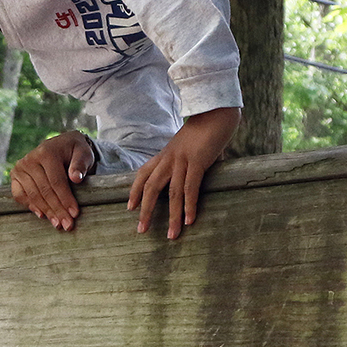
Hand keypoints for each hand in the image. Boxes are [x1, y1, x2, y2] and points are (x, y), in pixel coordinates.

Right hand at [8, 131, 94, 231]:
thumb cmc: (75, 151)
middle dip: (57, 209)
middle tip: (67, 224)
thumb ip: (81, 164)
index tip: (74, 213)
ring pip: (33, 195)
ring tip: (57, 223)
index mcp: (47, 152)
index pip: (56, 181)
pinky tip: (42, 215)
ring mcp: (20, 167)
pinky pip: (19, 195)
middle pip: (44, 190)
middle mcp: (30, 159)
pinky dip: (30, 206)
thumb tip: (76, 178)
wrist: (62, 145)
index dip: (65, 199)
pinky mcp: (15, 175)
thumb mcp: (84, 153)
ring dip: (46, 211)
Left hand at [127, 106, 238, 239]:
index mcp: (165, 154)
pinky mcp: (197, 161)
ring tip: (172, 235)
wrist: (215, 111)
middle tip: (141, 230)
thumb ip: (192, 161)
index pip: (143, 174)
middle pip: (151, 187)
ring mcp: (182, 160)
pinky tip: (190, 221)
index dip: (134, 191)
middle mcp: (169, 158)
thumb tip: (204, 171)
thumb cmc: (206, 129)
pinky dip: (189, 206)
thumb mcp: (191, 147)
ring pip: (171, 193)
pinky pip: (190, 187)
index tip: (130, 207)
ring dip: (172, 216)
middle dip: (146, 210)